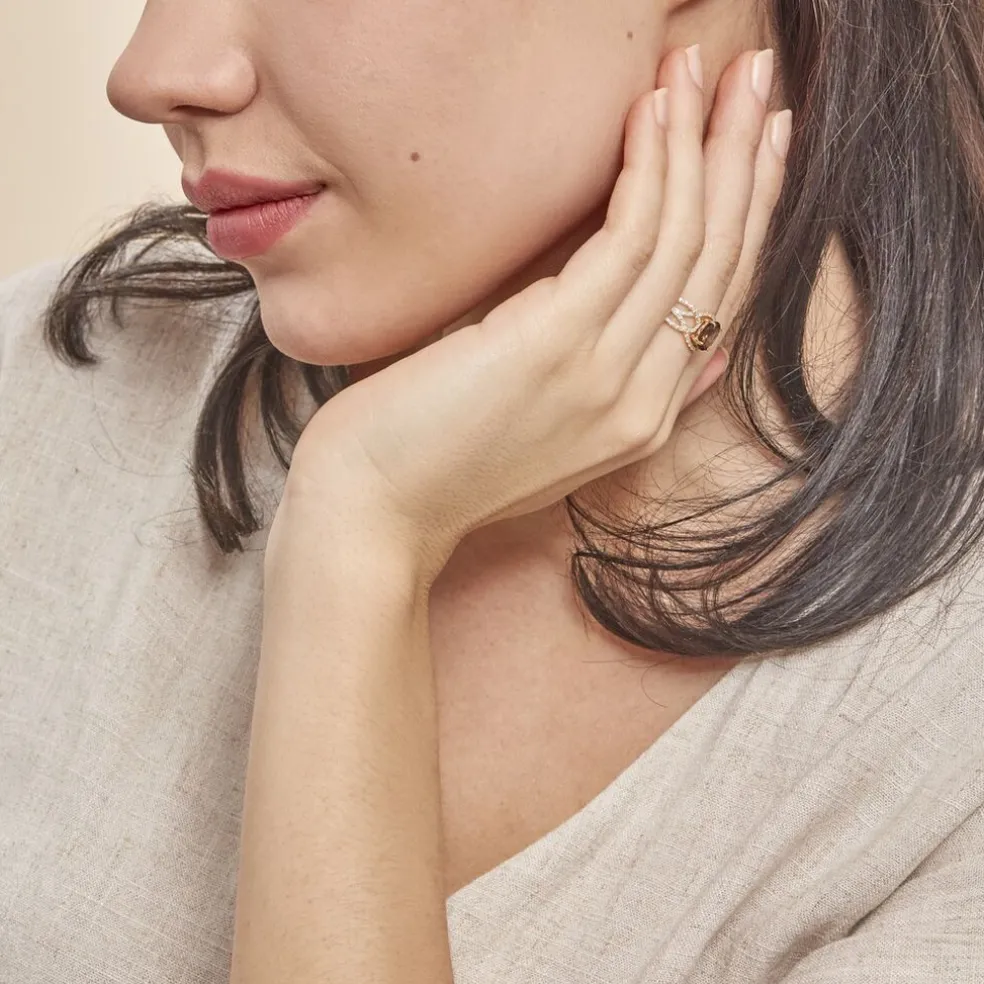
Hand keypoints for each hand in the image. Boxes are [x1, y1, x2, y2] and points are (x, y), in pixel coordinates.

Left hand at [279, 46, 788, 575]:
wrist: (374, 513)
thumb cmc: (438, 460)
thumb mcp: (548, 432)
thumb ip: (617, 385)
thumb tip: (680, 333)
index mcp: (641, 420)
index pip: (718, 303)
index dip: (748, 215)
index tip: (760, 144)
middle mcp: (642, 402)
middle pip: (720, 263)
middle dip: (748, 161)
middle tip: (762, 81)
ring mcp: (605, 378)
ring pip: (687, 241)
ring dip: (704, 143)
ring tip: (706, 67)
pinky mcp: (556, 345)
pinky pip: (629, 239)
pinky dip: (649, 167)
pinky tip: (650, 110)